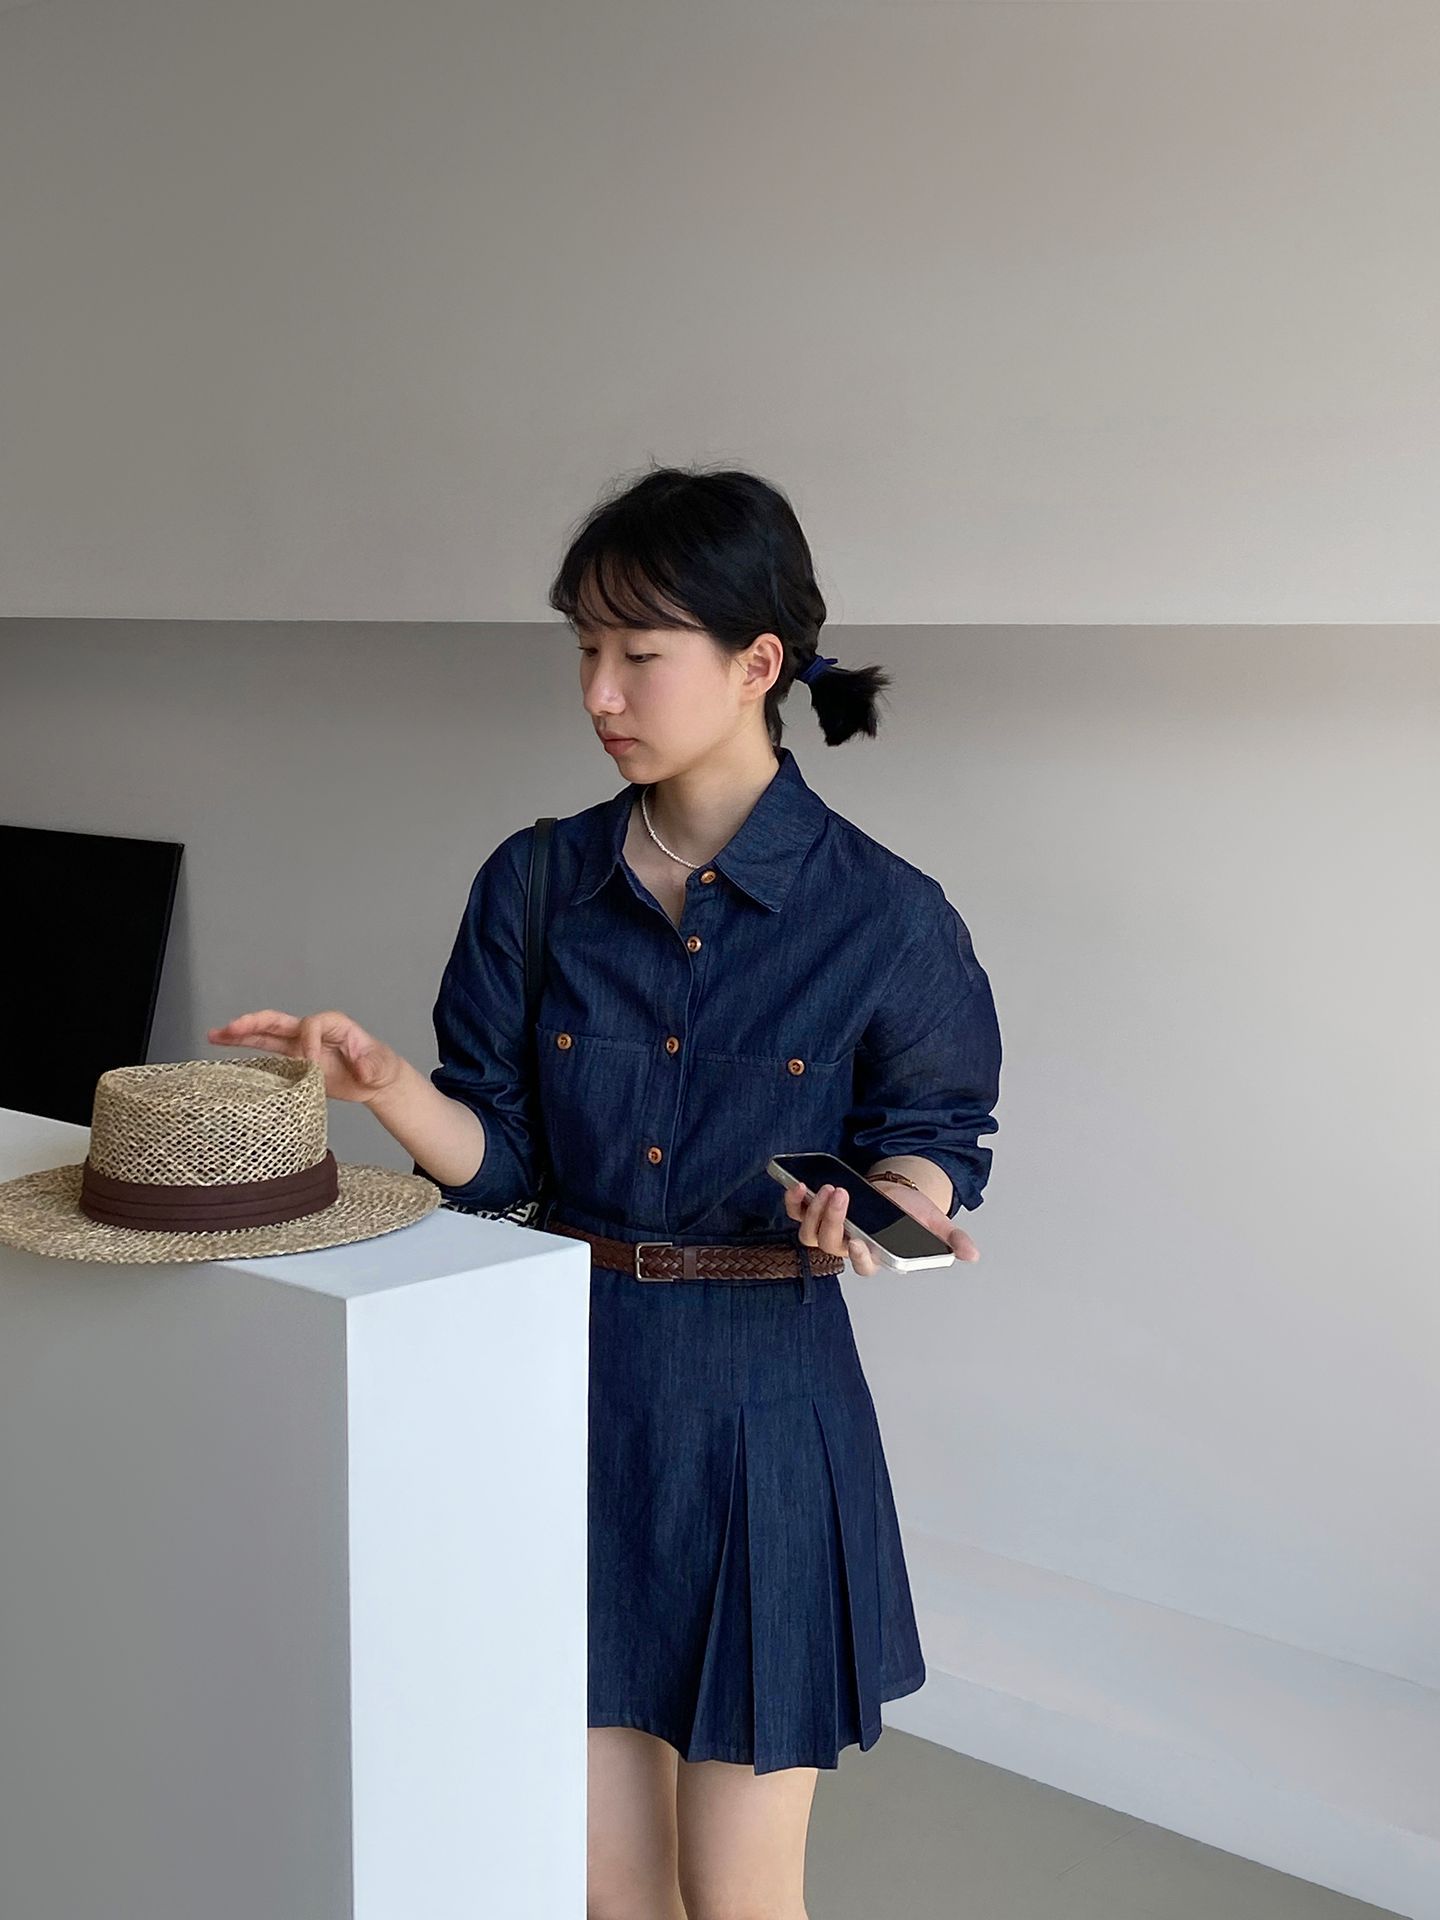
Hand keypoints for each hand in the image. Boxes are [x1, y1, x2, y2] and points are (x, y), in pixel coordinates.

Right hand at [205, 1009, 404, 1105]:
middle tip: (231, 1027)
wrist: (377, 1080)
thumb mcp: (381, 1066)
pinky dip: (247, 1053)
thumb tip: (361, 1066)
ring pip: (266, 1036)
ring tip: (214, 1035)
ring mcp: (300, 1045)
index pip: (310, 1025)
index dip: (308, 1044)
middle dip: (254, 1023)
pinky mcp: (294, 1061)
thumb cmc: (380, 1068)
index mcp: (334, 1025)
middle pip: (279, 1021)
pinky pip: (268, 1054)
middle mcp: (313, 1030)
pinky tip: (226, 1054)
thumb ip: (371, 1063)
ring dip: (241, 1035)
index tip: (312, 1065)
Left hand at [783, 1174, 979, 1275]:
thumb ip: (951, 1238)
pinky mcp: (816, 1214)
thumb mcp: (934, 1221)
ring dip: (814, 1211)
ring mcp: (830, 1232)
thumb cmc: (910, 1210)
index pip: (863, 1265)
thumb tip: (972, 1254)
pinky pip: (797, 1214)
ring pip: (810, 1233)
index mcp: (877, 1255)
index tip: (858, 1240)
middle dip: (833, 1219)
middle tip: (842, 1194)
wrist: (894, 1190)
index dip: (858, 1256)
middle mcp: (849, 1247)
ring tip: (828, 1187)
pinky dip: (794, 1202)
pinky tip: (799, 1186)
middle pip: (831, 1244)